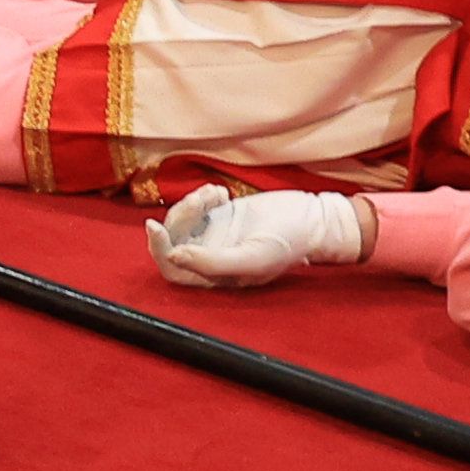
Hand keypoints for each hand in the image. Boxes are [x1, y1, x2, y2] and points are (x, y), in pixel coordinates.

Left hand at [150, 189, 373, 289]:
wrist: (314, 219)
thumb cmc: (288, 243)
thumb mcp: (253, 256)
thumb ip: (213, 263)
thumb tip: (174, 256)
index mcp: (216, 277)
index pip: (174, 270)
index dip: (160, 250)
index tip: (155, 226)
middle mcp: (210, 258)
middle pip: (174, 243)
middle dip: (178, 220)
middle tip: (197, 201)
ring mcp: (214, 236)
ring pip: (182, 221)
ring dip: (192, 203)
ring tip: (216, 194)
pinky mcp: (220, 215)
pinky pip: (196, 205)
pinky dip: (203, 194)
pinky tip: (223, 192)